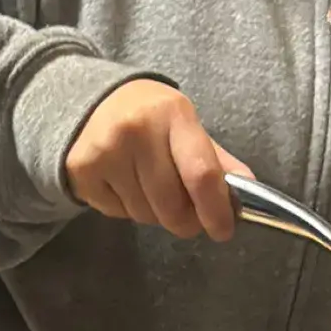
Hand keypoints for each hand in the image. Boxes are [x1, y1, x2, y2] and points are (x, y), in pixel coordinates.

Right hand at [65, 80, 252, 238]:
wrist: (87, 100)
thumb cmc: (147, 115)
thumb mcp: (183, 124)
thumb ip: (216, 159)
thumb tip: (248, 192)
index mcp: (173, 113)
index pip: (202, 174)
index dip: (216, 210)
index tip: (223, 230)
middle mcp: (137, 130)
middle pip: (173, 205)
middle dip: (186, 221)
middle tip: (187, 217)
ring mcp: (106, 151)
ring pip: (145, 215)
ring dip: (155, 214)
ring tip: (148, 189)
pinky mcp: (82, 170)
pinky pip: (117, 213)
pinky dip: (126, 209)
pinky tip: (122, 184)